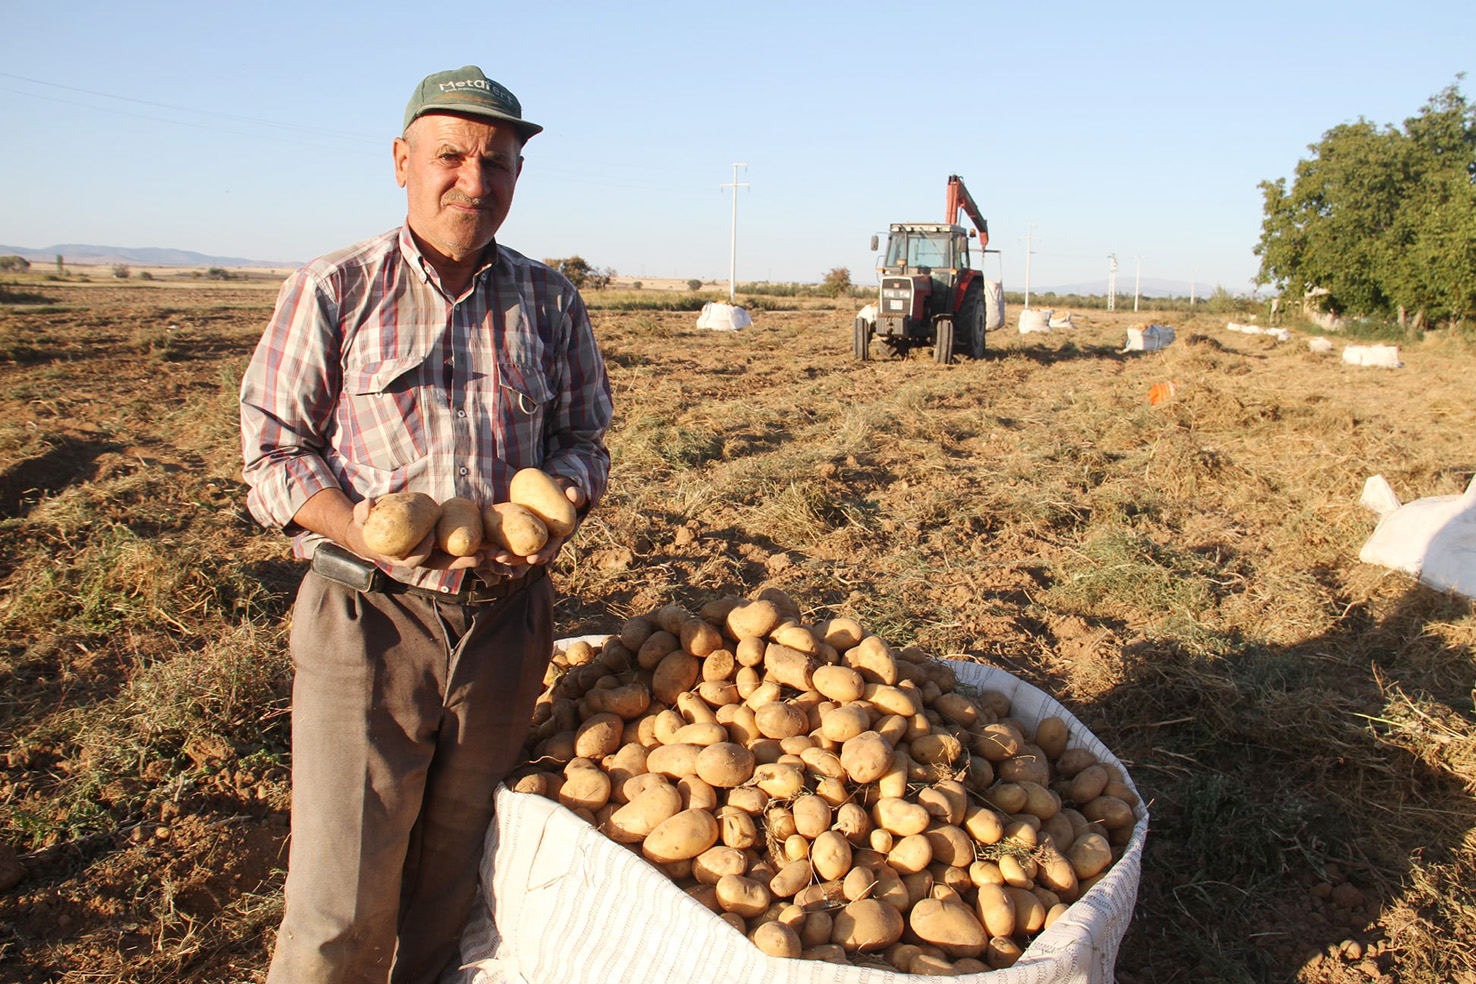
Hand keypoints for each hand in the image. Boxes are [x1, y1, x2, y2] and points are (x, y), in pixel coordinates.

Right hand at [349, 497, 482, 570]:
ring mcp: (429, 554)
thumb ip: (363, 511)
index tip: (431, 538)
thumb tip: (367, 504)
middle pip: (441, 566)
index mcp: (400, 557)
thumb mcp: (361, 517)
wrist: (373, 531)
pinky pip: (454, 548)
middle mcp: (417, 559)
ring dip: (470, 557)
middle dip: (459, 563)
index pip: (414, 561)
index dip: (422, 552)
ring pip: (452, 560)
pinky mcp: (437, 546)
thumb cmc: (368, 524)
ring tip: (488, 552)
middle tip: (478, 557)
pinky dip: (469, 547)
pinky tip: (486, 541)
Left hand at [479, 480, 586, 575]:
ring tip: (490, 554)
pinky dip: (494, 543)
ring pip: (514, 550)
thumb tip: (573, 494)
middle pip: (527, 554)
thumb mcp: (570, 492)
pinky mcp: (514, 530)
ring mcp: (526, 537)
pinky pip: (504, 539)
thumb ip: (574, 494)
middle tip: (500, 558)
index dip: (541, 554)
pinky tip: (483, 544)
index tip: (531, 559)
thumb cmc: (562, 492)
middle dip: (514, 559)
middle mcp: (539, 540)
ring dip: (502, 554)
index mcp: (554, 535)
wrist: (549, 489)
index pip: (548, 548)